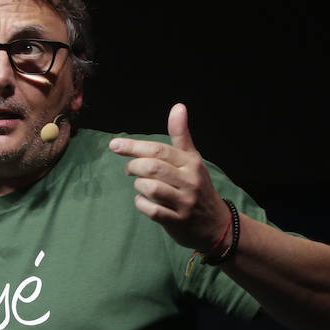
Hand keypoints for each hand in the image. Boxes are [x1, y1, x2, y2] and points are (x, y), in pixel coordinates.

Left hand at [108, 103, 229, 250]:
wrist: (216, 224)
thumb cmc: (197, 187)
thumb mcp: (192, 160)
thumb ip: (181, 135)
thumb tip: (179, 106)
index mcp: (191, 162)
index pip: (160, 150)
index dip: (134, 146)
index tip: (114, 145)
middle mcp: (189, 181)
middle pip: (153, 168)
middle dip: (134, 166)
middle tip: (130, 169)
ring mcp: (184, 202)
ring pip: (151, 188)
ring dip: (138, 185)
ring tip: (140, 185)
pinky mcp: (177, 221)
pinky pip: (152, 210)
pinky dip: (141, 203)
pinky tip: (144, 201)